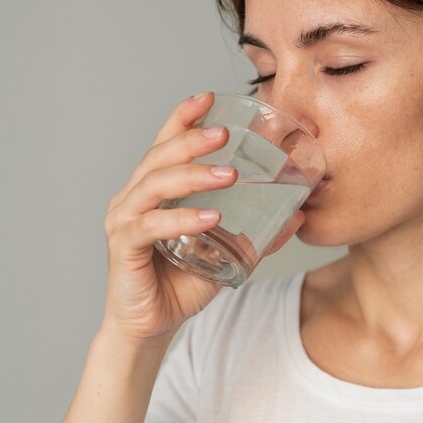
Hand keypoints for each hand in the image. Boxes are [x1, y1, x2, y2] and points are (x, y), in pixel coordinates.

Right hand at [99, 93, 304, 343]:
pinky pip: (151, 226)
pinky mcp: (123, 247)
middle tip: (224, 133)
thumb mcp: (225, 254)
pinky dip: (181, 219)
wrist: (152, 325)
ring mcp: (124, 220)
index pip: (165, 144)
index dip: (183, 118)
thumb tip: (298, 217)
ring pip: (154, 185)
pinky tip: (210, 217)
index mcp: (153, 191)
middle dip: (191, 139)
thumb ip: (256, 234)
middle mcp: (133, 198)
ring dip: (193, 175)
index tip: (208, 97)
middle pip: (159, 157)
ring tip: (229, 174)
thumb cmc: (181, 284)